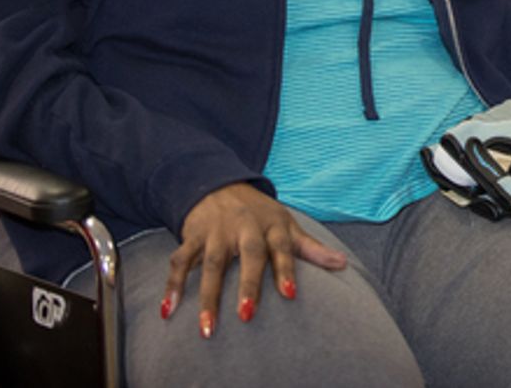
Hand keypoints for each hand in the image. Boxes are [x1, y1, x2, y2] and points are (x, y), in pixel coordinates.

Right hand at [163, 183, 347, 337]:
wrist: (217, 184)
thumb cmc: (259, 213)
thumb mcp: (286, 225)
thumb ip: (310, 248)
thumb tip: (343, 264)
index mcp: (271, 225)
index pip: (282, 248)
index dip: (287, 270)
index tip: (291, 295)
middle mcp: (245, 227)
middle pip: (248, 256)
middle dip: (249, 285)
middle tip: (247, 316)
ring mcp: (217, 232)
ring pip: (212, 264)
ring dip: (207, 296)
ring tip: (207, 327)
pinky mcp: (192, 237)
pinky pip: (180, 261)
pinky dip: (173, 285)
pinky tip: (168, 310)